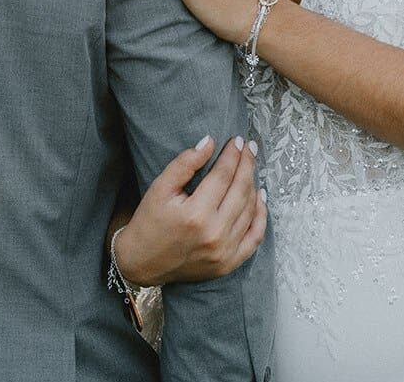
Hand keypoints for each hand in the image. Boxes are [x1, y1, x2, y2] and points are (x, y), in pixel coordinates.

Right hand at [114, 134, 267, 286]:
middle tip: (249, 147)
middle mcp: (215, 234)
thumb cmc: (149, 222)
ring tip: (251, 166)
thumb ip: (184, 164)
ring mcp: (225, 252)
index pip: (223, 176)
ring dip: (253, 184)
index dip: (232, 155)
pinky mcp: (229, 264)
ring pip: (250, 210)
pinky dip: (261, 216)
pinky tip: (259, 198)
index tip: (237, 141)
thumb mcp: (160, 188)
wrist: (143, 262)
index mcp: (196, 214)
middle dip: (247, 164)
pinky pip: (255, 237)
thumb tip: (209, 142)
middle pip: (240, 190)